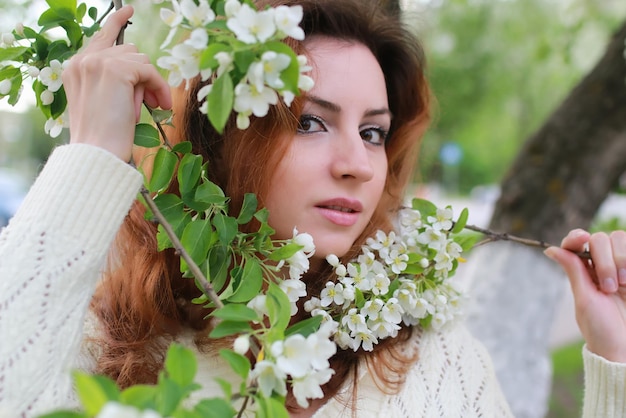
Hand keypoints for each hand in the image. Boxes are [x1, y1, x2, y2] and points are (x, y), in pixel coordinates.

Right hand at [62, 5, 171, 161]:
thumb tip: (142, 70)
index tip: (129, 9)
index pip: (100, 36)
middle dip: (144, 74)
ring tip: (152, 106)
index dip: (116, 22)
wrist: (97, 151)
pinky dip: (158, 87)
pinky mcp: (116, 70)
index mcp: (76, 67)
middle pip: (129, 51)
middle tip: (154, 100)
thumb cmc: (103, 135)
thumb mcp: (105, 101)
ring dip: (151, 83)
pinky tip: (159, 103)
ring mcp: (99, 62)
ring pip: (141, 60)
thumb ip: (115, 80)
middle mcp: (84, 60)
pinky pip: (149, 71)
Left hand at [545, 229, 625, 362]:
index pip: (576, 244)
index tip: (583, 238)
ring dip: (621, 260)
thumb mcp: (585, 299)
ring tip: (622, 285)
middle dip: (605, 261)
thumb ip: (574, 271)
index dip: (576, 237)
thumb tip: (550, 249)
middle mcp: (601, 265)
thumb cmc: (602, 328)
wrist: (625, 348)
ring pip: (619, 239)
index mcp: (583, 271)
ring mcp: (621, 267)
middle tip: (609, 288)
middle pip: (600, 239)